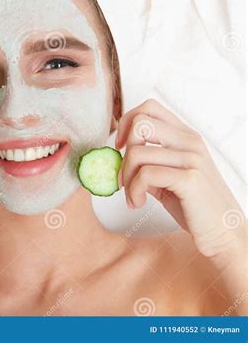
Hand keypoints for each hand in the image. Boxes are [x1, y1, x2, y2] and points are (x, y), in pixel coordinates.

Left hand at [115, 99, 245, 261]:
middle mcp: (190, 142)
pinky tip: (138, 202)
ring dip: (127, 179)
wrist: (224, 234)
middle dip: (124, 151)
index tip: (120, 146)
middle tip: (125, 176)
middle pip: (140, 123)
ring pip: (137, 152)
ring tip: (134, 196)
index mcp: (185, 136)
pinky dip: (134, 191)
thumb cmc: (195, 205)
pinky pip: (145, 174)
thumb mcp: (169, 175)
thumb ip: (148, 161)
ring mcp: (192, 158)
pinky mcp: (190, 179)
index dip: (126, 122)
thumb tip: (118, 156)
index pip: (149, 107)